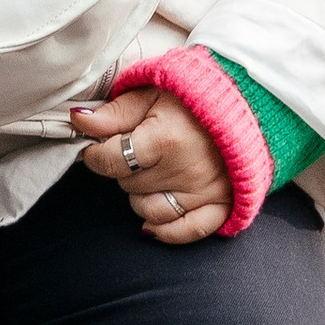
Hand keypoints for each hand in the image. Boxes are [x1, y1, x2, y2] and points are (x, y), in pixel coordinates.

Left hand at [69, 84, 228, 245]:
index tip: (97, 148)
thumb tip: (78, 120)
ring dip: (140, 195)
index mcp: (166, 138)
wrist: (247, 103)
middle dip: (123, 169)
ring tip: (148, 174)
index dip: (96, 154)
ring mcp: (205, 191)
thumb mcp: (151, 93)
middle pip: (128, 185)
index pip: (111, 160)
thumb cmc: (195, 96)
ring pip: (149, 211)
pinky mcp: (223, 203)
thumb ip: (115, 112)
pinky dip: (166, 231)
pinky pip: (188, 231)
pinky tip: (152, 222)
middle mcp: (186, 170)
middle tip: (134, 152)